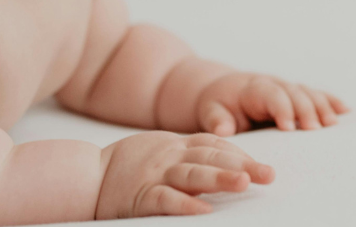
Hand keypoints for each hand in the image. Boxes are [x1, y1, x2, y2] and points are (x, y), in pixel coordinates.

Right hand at [96, 131, 273, 217]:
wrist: (85, 176)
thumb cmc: (127, 168)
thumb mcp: (160, 153)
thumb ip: (189, 156)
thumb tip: (226, 167)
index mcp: (175, 145)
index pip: (214, 144)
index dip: (240, 153)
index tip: (262, 165)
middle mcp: (168, 157)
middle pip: (211, 156)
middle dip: (242, 165)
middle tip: (270, 175)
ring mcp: (154, 175)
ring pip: (192, 174)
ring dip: (219, 177)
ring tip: (244, 183)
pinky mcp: (141, 196)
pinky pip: (165, 200)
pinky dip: (185, 204)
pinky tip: (204, 210)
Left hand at [194, 72, 348, 135]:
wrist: (222, 90)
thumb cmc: (217, 104)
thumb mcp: (209, 111)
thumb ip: (216, 120)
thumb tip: (225, 129)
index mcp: (252, 88)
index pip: (270, 94)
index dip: (281, 108)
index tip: (288, 127)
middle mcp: (273, 84)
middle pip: (294, 93)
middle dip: (305, 110)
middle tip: (315, 129)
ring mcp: (287, 88)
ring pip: (308, 93)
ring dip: (322, 106)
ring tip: (334, 124)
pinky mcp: (296, 94)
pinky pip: (316, 95)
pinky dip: (330, 101)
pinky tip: (346, 110)